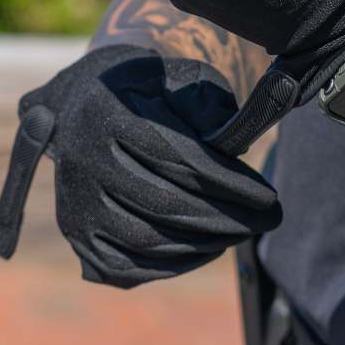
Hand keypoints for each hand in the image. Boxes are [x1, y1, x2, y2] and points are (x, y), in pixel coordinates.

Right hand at [0, 46, 280, 286]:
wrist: (85, 106)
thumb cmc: (148, 91)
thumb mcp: (180, 78)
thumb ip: (211, 106)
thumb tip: (238, 151)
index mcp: (108, 114)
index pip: (179, 159)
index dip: (230, 183)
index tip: (269, 197)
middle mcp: (83, 160)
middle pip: (165, 204)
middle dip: (227, 218)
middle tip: (266, 220)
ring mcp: (76, 202)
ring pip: (148, 240)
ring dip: (206, 243)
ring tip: (242, 231)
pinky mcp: (78, 235)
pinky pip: (129, 266)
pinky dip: (175, 265)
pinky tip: (208, 247)